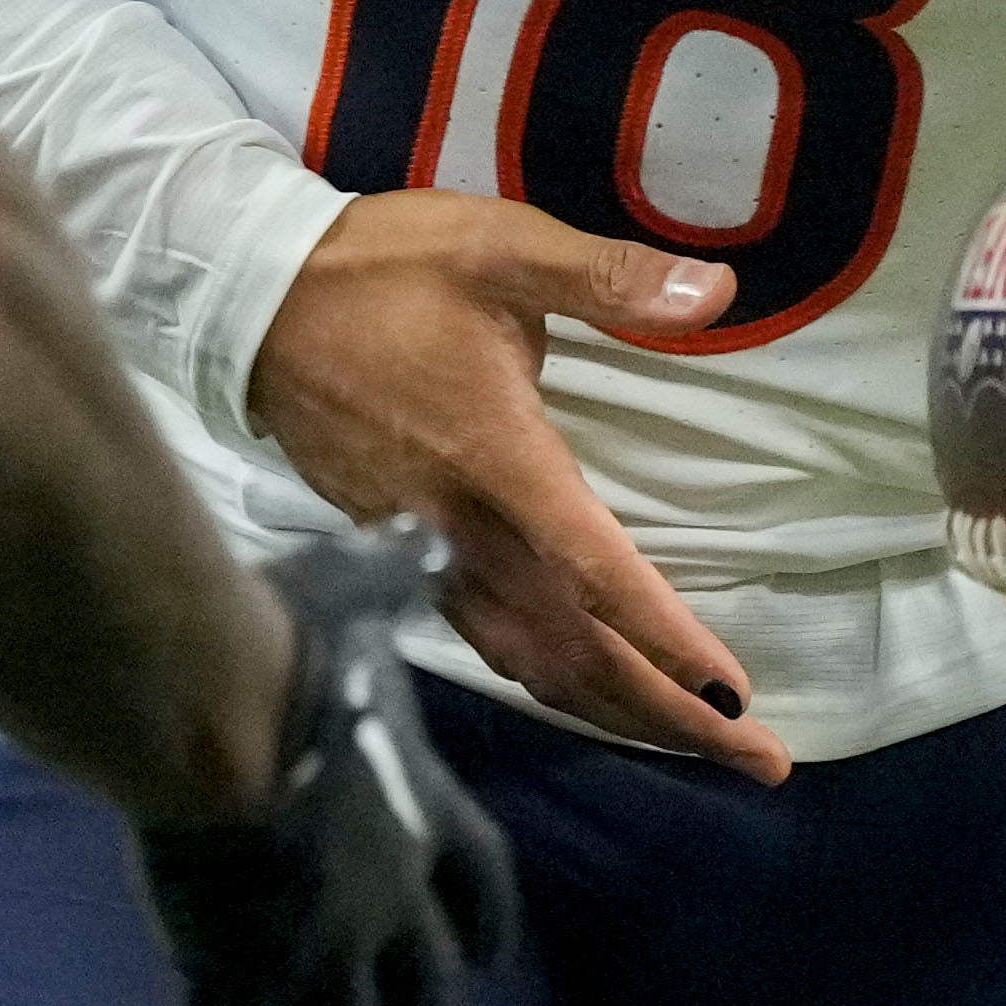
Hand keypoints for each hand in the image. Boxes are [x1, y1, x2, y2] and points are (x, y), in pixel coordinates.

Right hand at [117, 521, 514, 1005]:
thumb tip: (425, 528)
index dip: (488, 923)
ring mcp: (310, 953)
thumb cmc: (293, 642)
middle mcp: (384, 904)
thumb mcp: (360, 594)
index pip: (482, 883)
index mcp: (427, 816)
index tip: (496, 961)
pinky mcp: (229, 979)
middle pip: (419, 997)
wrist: (224, 710)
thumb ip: (394, 571)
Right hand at [244, 192, 788, 783]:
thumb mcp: (501, 247)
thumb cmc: (380, 270)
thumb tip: (717, 292)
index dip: (668, 642)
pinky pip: (486, 641)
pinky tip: (579, 686)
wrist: (246, 295)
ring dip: (614, 712)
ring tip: (689, 742)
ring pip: (529, 662)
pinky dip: (549, 679)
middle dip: (670, 715)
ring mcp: (424, 549)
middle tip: (759, 758)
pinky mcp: (394, 551)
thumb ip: (608, 277)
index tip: (736, 694)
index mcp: (502, 462)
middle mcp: (465, 528)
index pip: (598, 576)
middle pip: (576, 654)